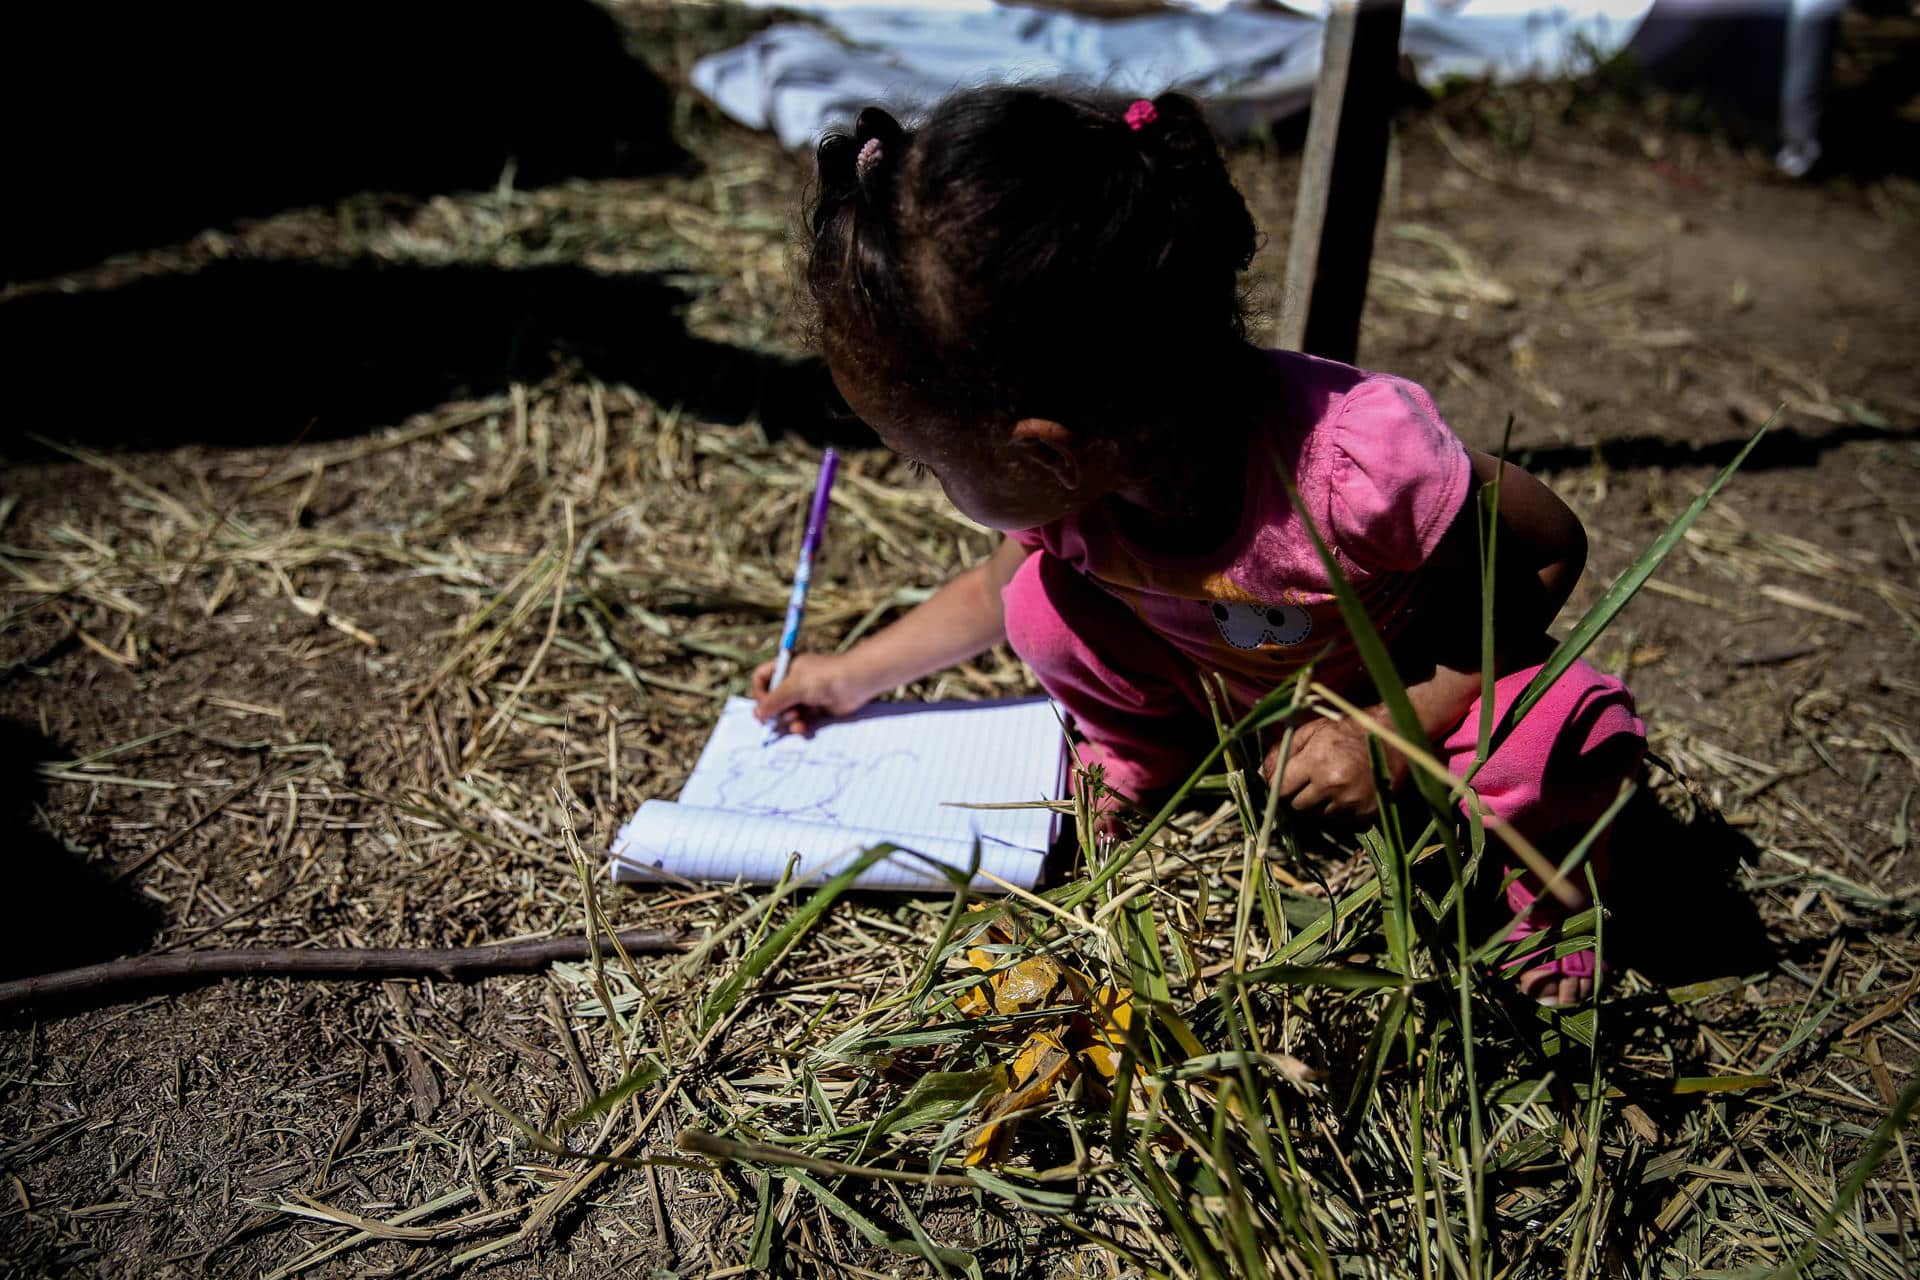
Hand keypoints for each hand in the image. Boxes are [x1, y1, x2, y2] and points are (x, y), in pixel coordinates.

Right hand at [751, 653, 875, 735]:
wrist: (854, 683)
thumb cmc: (823, 678)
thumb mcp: (793, 687)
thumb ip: (773, 701)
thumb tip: (758, 714)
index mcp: (786, 668)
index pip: (761, 678)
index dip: (759, 692)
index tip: (764, 704)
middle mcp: (793, 682)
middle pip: (772, 700)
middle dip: (776, 711)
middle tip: (781, 716)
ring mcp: (804, 696)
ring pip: (785, 714)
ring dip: (788, 720)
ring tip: (797, 719)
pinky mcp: (815, 710)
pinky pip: (800, 722)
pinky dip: (799, 727)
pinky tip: (802, 729)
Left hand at [1263, 715, 1403, 820]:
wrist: (1394, 737)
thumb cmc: (1346, 731)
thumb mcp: (1311, 732)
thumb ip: (1282, 753)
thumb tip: (1258, 775)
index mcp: (1317, 761)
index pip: (1280, 790)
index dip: (1277, 789)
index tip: (1279, 785)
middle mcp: (1333, 785)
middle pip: (1297, 807)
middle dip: (1297, 796)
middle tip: (1309, 781)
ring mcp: (1351, 802)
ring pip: (1317, 816)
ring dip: (1318, 804)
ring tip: (1330, 784)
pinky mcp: (1366, 814)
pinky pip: (1338, 822)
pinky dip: (1337, 811)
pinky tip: (1345, 792)